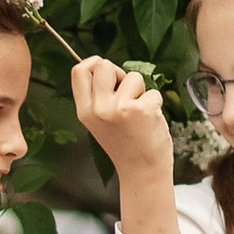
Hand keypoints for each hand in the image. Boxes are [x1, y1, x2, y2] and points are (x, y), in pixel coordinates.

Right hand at [71, 56, 175, 194]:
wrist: (142, 171)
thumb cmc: (124, 145)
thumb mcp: (98, 122)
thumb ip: (97, 97)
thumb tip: (106, 68)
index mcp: (84, 111)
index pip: (79, 71)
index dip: (93, 63)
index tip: (106, 72)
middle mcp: (98, 109)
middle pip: (104, 65)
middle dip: (119, 73)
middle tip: (126, 92)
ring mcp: (120, 108)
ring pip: (133, 77)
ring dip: (141, 91)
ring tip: (139, 113)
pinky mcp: (142, 110)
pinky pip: (153, 92)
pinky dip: (155, 103)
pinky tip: (150, 121)